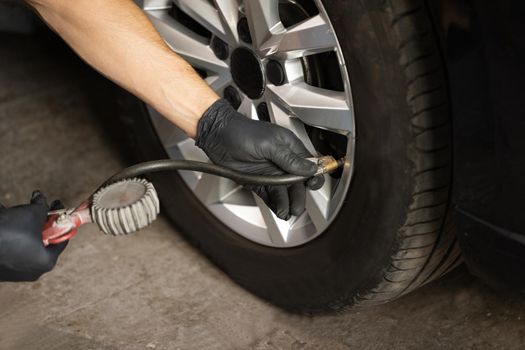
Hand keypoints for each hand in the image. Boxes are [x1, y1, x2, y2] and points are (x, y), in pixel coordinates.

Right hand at [0, 191, 67, 281]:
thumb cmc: (8, 231)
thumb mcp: (32, 214)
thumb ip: (41, 206)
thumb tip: (41, 198)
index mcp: (46, 261)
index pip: (61, 239)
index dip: (61, 219)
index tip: (57, 205)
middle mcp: (32, 271)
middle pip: (42, 241)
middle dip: (39, 221)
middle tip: (39, 207)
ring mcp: (14, 272)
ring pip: (23, 243)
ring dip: (21, 224)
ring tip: (15, 210)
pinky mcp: (0, 269)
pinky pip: (9, 248)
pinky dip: (8, 233)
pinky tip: (3, 217)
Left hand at [196, 99, 323, 219]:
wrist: (217, 136)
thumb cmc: (241, 131)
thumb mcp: (269, 143)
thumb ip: (289, 158)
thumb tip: (309, 168)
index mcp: (289, 148)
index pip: (309, 165)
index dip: (313, 176)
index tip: (313, 185)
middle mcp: (281, 161)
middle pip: (297, 183)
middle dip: (299, 196)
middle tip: (297, 207)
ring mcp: (270, 172)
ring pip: (284, 192)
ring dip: (286, 202)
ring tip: (286, 212)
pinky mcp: (257, 182)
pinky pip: (270, 196)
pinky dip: (275, 204)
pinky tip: (278, 209)